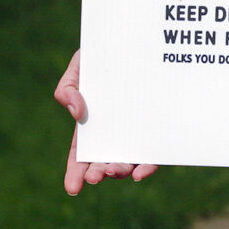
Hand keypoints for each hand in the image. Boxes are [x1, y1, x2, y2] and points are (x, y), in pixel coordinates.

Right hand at [56, 49, 159, 195]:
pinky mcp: (160, 126)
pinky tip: (141, 171)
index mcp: (94, 124)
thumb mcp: (80, 66)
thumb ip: (67, 88)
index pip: (81, 154)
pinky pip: (156, 150)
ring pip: (130, 159)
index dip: (76, 172)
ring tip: (116, 171)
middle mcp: (117, 132)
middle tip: (96, 176)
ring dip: (122, 170)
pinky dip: (148, 164)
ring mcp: (139, 130)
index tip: (72, 189)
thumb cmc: (104, 54)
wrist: (138, 39)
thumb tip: (76, 113)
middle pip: (105, 160)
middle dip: (99, 172)